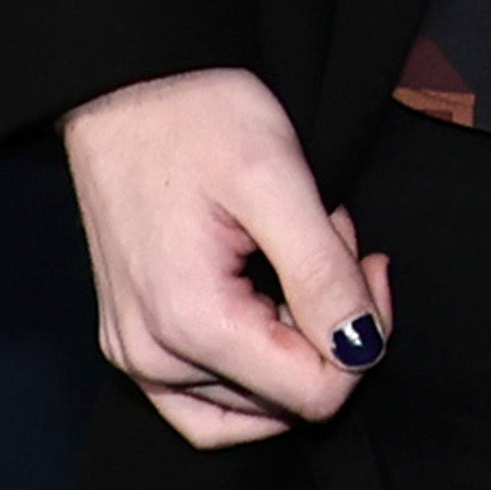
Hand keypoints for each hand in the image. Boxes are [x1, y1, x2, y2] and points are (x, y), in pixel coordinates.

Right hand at [58, 67, 390, 445]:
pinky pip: (209, 394)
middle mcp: (153, 358)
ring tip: (295, 255)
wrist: (125, 89)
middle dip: (330, 322)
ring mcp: (136, 355)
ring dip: (294, 335)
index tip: (365, 261)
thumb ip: (323, 275)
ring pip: (253, 400)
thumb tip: (362, 350)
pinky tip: (271, 294)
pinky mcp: (134, 340)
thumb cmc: (197, 120)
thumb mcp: (279, 183)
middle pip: (288, 397)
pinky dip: (257, 354)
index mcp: (190, 323)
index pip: (315, 394)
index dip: (366, 333)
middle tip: (326, 240)